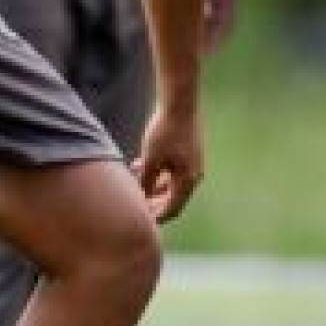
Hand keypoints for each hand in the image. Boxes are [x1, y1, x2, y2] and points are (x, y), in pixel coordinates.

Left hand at [130, 105, 204, 223]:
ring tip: (131, 183)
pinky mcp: (187, 152)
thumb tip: (138, 200)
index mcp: (188, 181)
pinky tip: (138, 166)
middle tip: (132, 206)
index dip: (155, 217)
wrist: (179, 103)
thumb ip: (145, 182)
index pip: (172, 209)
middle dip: (152, 203)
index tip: (139, 221)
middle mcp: (193, 175)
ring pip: (169, 183)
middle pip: (172, 198)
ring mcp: (191, 164)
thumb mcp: (150, 159)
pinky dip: (156, 172)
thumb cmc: (165, 131)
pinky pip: (171, 170)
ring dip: (151, 185)